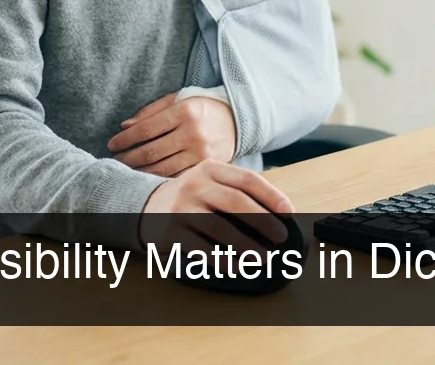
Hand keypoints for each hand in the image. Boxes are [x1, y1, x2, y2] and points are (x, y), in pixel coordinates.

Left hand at [107, 92, 235, 176]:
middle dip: (128, 157)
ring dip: (139, 171)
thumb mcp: (179, 99)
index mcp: (184, 111)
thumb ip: (151, 111)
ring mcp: (201, 152)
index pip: (146, 129)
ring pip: (162, 168)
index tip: (112, 144)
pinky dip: (159, 178)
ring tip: (127, 171)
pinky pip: (177, 176)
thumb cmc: (202, 108)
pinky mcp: (207, 166)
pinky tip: (147, 177)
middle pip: (151, 151)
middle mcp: (193, 133)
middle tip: (115, 160)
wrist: (238, 119)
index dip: (125, 139)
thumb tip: (124, 126)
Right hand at [139, 159, 293, 251]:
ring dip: (246, 245)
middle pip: (236, 202)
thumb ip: (237, 192)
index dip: (272, 196)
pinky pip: (202, 249)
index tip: (289, 213)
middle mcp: (195, 184)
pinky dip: (223, 260)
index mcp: (210, 168)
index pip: (247, 180)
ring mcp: (181, 208)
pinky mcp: (171, 232)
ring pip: (220, 227)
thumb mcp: (210, 182)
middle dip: (263, 221)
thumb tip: (277, 215)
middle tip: (280, 237)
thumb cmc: (190, 197)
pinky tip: (238, 266)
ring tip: (263, 257)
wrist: (145, 206)